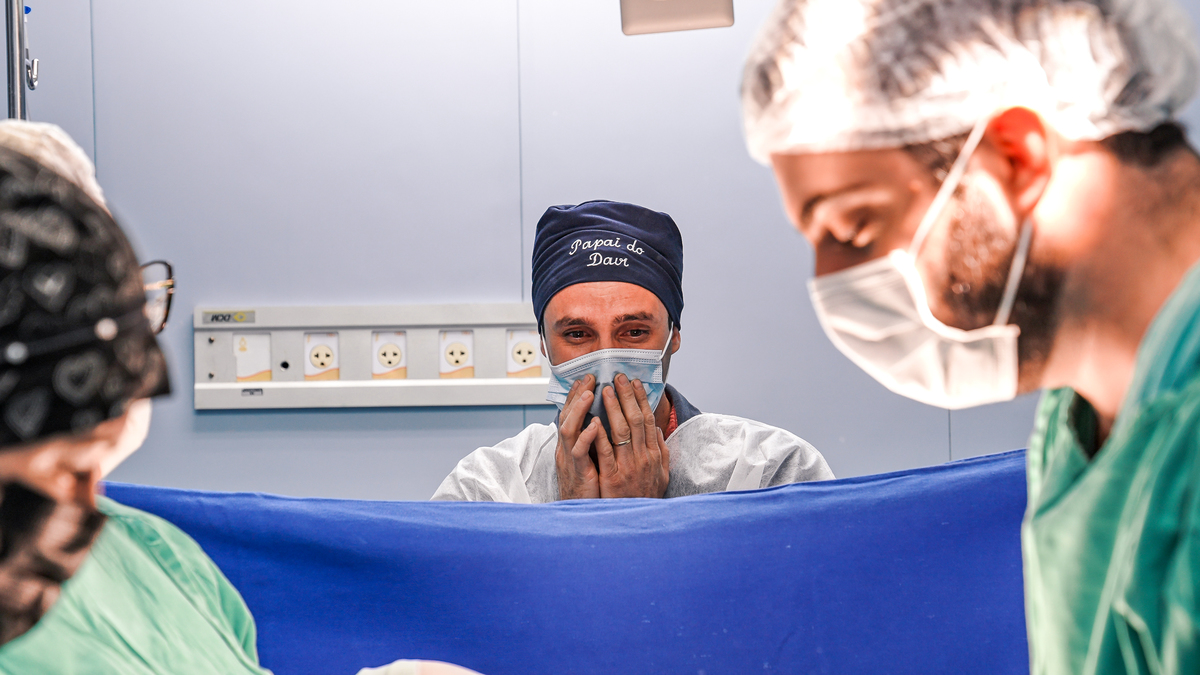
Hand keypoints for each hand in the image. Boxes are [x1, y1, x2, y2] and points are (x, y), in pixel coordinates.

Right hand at [555, 374, 601, 499]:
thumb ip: (596, 442)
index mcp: (572, 444)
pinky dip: (586, 437)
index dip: (579, 395)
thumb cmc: (589, 488)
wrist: (581, 514)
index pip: (573, 413)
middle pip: (568, 415)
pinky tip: (595, 426)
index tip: (588, 378)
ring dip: (579, 411)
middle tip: (588, 378)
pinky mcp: (578, 473)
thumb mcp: (592, 460)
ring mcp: (570, 460)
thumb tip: (605, 425)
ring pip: (569, 429)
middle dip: (577, 395)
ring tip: (589, 394)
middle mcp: (567, 449)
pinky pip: (579, 453)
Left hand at [594, 373, 670, 497]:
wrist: (639, 522)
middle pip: (635, 420)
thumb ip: (661, 452)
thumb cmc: (647, 498)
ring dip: (613, 408)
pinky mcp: (612, 478)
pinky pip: (605, 452)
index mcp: (654, 455)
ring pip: (620, 430)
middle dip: (626, 396)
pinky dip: (599, 434)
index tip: (635, 383)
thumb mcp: (662, 475)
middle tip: (618, 377)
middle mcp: (643, 458)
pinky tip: (593, 420)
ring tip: (604, 390)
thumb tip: (658, 431)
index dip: (641, 400)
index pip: (647, 420)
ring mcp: (628, 467)